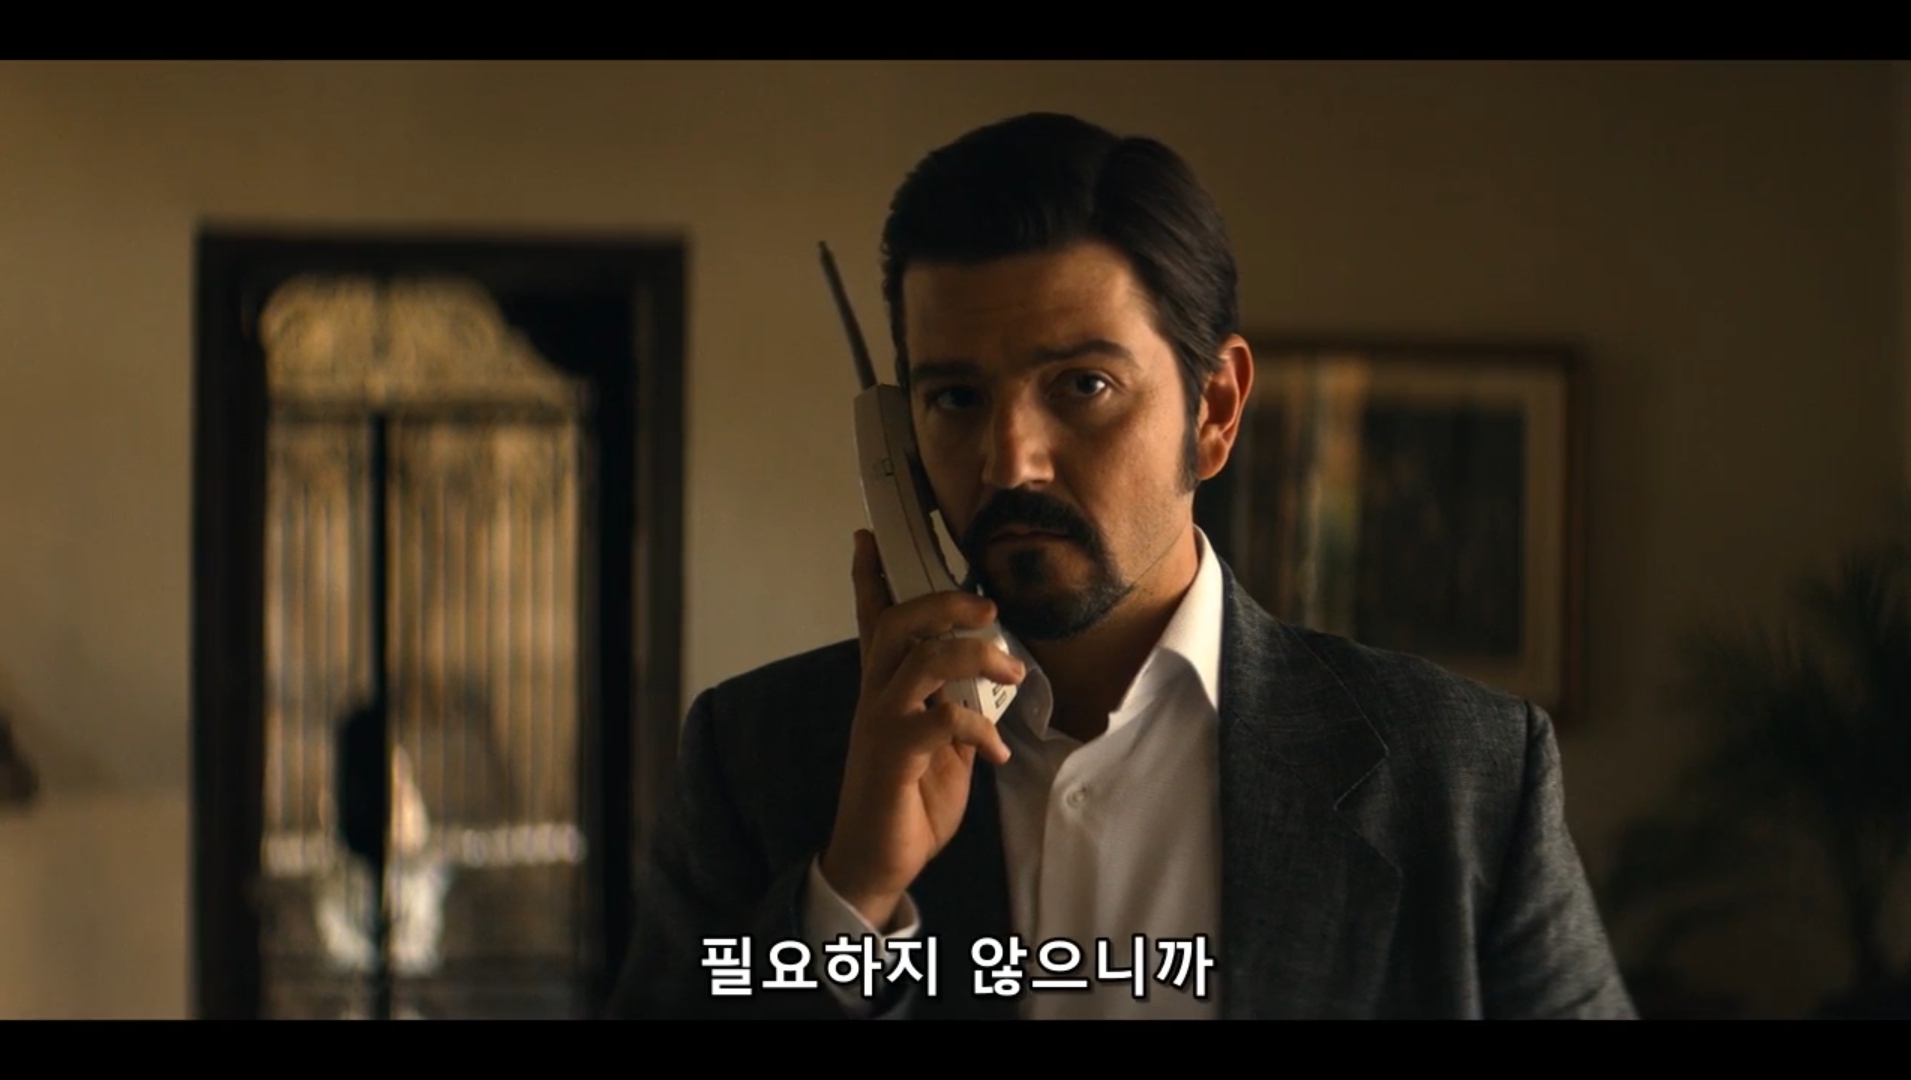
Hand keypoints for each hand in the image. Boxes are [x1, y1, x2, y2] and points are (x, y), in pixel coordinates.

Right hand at [818, 529, 1023, 929]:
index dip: (871, 579)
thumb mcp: (943, 744)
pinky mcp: (893, 756)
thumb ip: (955, 704)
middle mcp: (877, 697)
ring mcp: (882, 723)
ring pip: (919, 659)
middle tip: (988, 606)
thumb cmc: (910, 800)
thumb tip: (987, 677)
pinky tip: (996, 751)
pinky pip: (940, 720)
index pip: (874, 621)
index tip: (869, 538)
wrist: (878, 860)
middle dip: (943, 603)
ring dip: (973, 656)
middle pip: (897, 623)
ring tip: (1011, 672)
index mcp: (886, 689)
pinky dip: (978, 728)